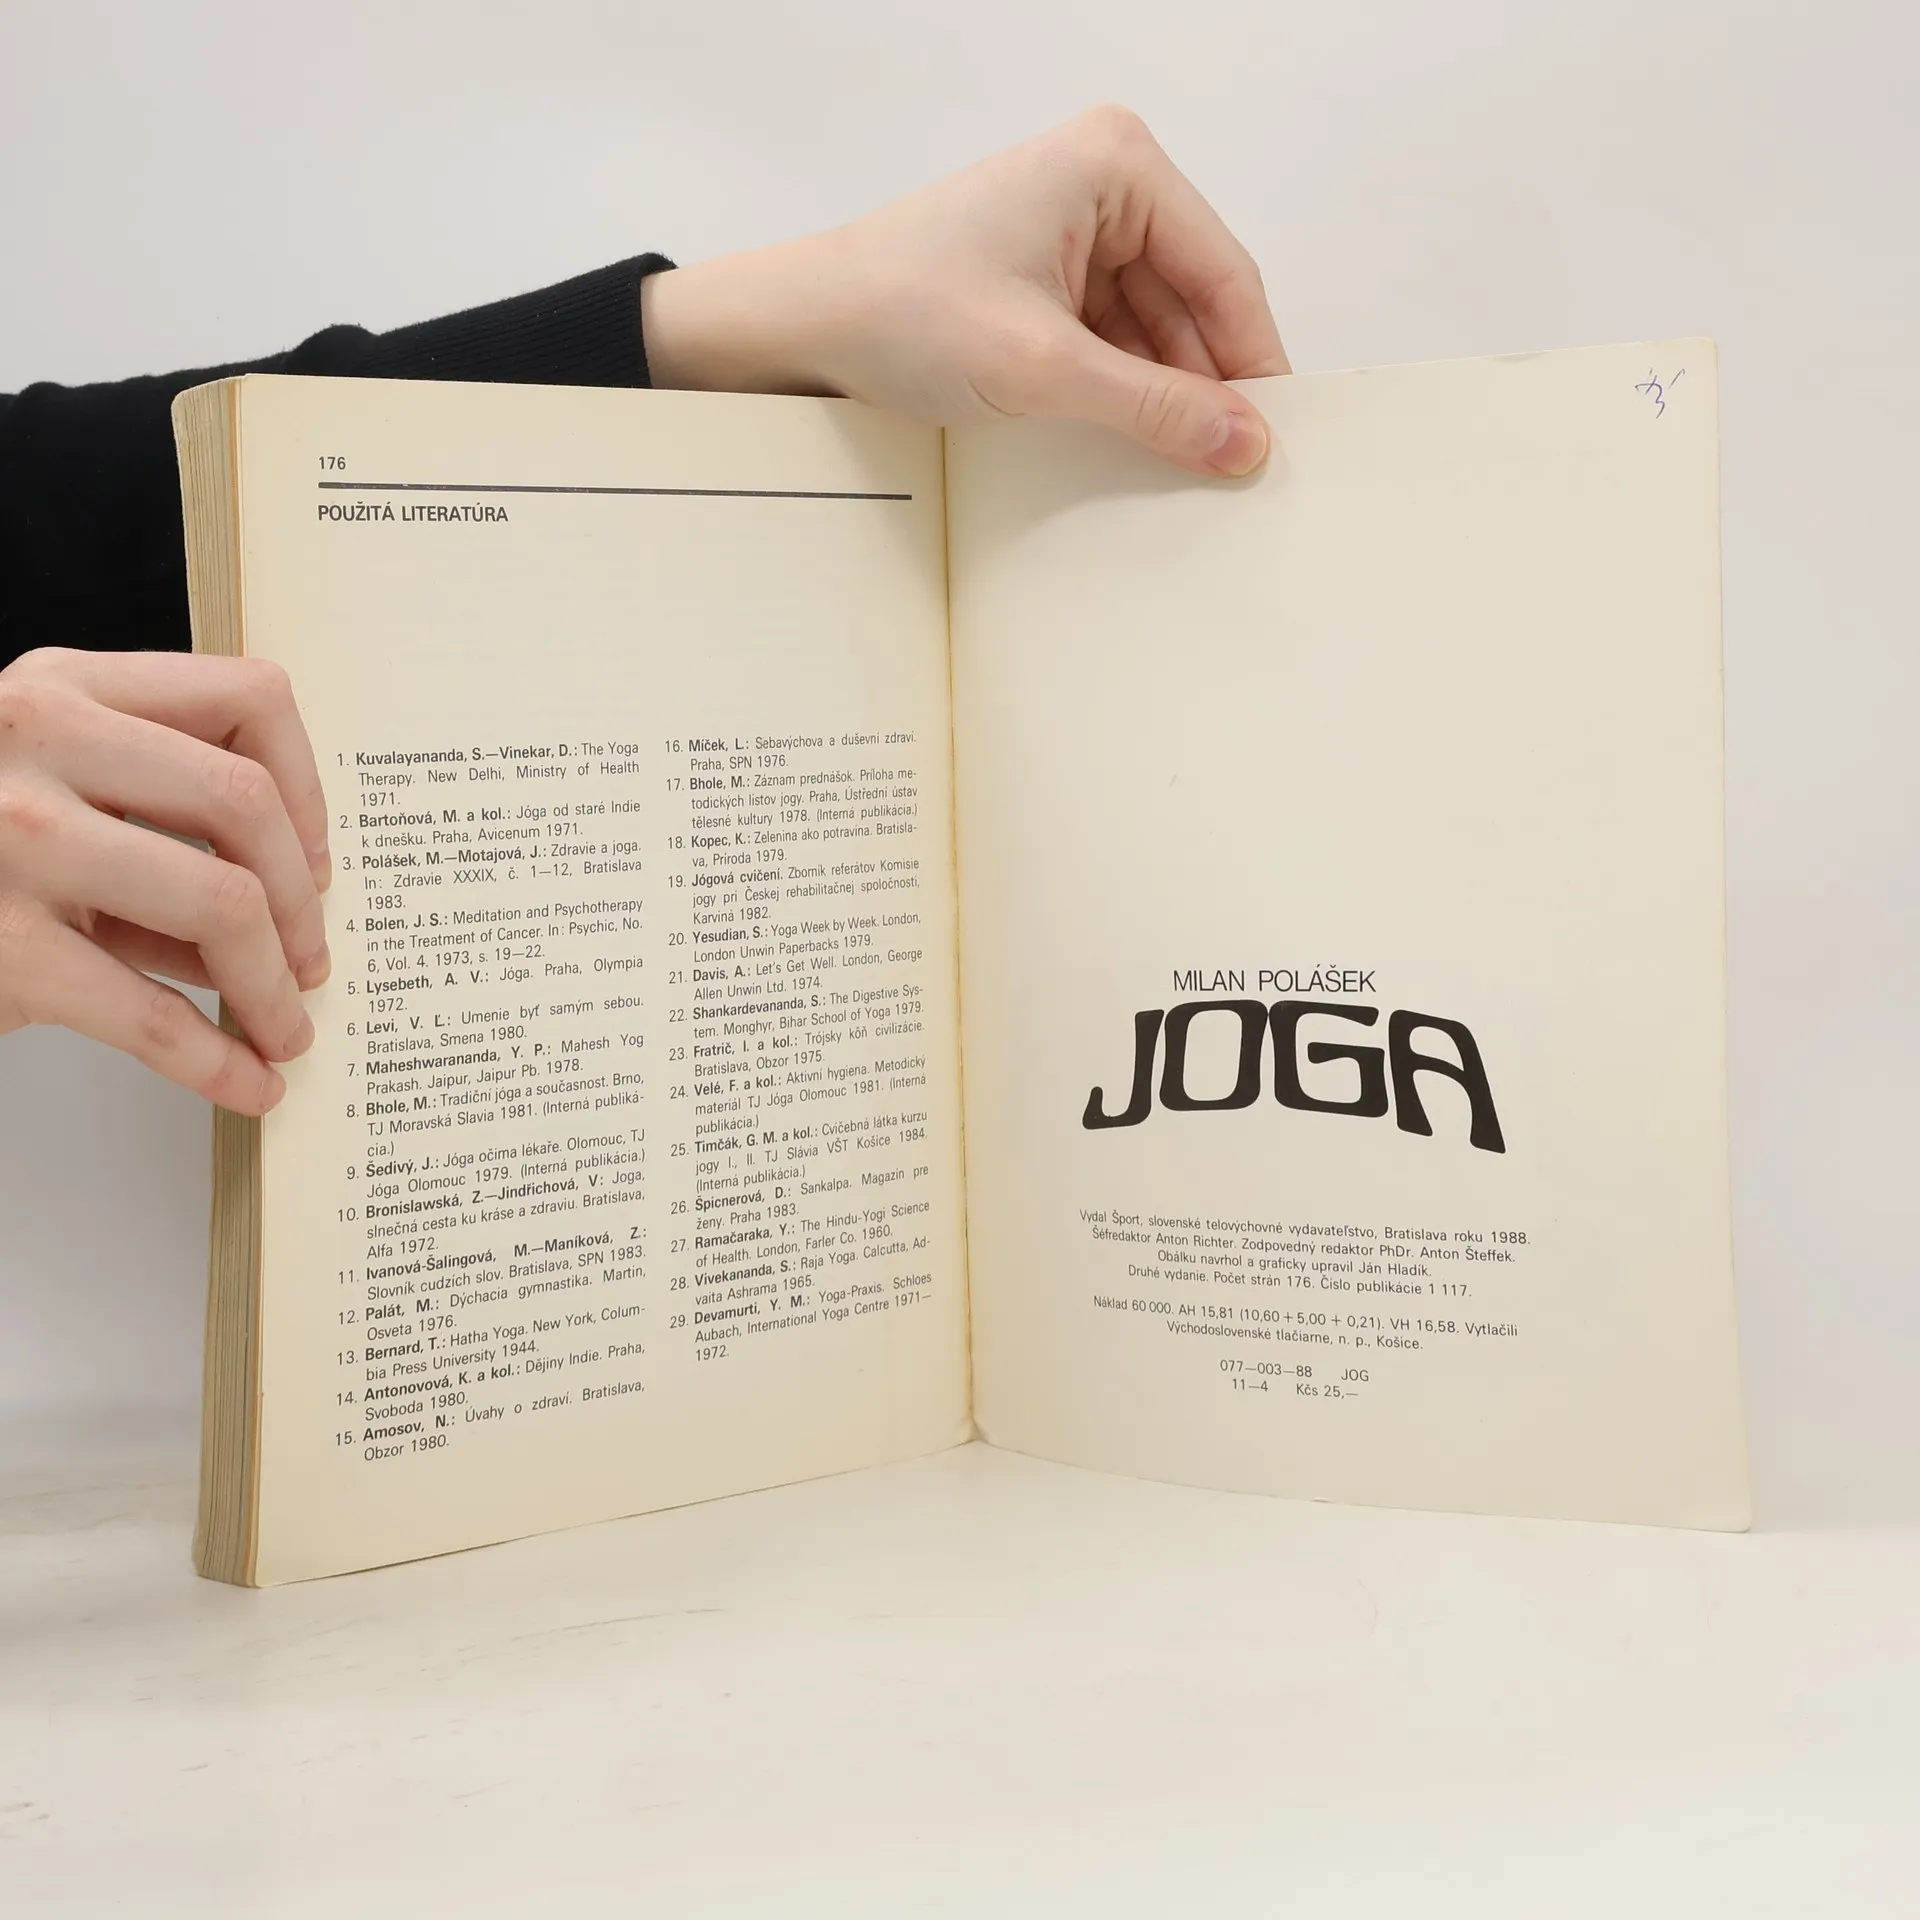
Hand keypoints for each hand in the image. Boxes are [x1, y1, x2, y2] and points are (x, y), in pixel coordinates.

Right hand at [0, 648, 331, 1114]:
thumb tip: (299, 896)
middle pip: (247, 804)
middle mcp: (40, 741)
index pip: (245, 697)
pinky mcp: (1, 946)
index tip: (319, 857)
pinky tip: (249, 1082)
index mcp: (67, 688)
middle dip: (303, 900)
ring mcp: (16, 841)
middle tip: (312, 959)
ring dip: (275, 985)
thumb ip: (157, 810)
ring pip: (223, 902)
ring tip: (287, 1027)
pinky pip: (151, 1014)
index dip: (310, 787)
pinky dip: (219, 1059)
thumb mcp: (50, 786)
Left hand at [642, 105, 1288, 476]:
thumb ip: (1154, 408)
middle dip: (1208, 386)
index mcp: (1117, 164)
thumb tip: (1245, 443)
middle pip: (1195, 303)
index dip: (1255, 363)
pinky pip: (1114, 342)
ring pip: (1156, 331)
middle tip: (1233, 471)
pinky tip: (1133, 445)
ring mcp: (1074, 232)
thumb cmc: (898, 310)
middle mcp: (1103, 183)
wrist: (800, 329)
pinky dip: (1124, 393)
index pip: (1223, 273)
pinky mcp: (1045, 280)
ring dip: (1164, 398)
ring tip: (1181, 469)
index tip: (1276, 439)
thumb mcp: (1044, 368)